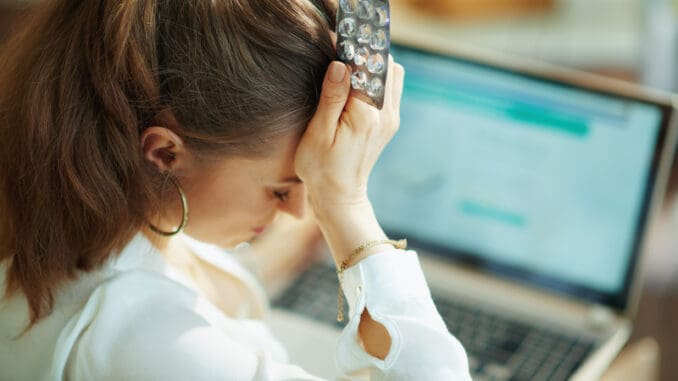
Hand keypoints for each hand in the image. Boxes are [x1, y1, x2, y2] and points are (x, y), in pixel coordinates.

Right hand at [295, 56, 404, 213]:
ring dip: (373, 67)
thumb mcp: (318, 134)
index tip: (334, 47)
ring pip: (392, 74)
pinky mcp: (390, 123)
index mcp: (366, 115)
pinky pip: (390, 88)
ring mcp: (391, 119)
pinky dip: (377, 80)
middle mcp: (385, 114)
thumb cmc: (321, 168)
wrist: (340, 197)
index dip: (350, 51)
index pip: (366, 66)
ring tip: (349, 75)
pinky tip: (355, 90)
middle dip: (365, 55)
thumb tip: (340, 66)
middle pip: (386, 64)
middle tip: (341, 62)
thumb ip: (331, 98)